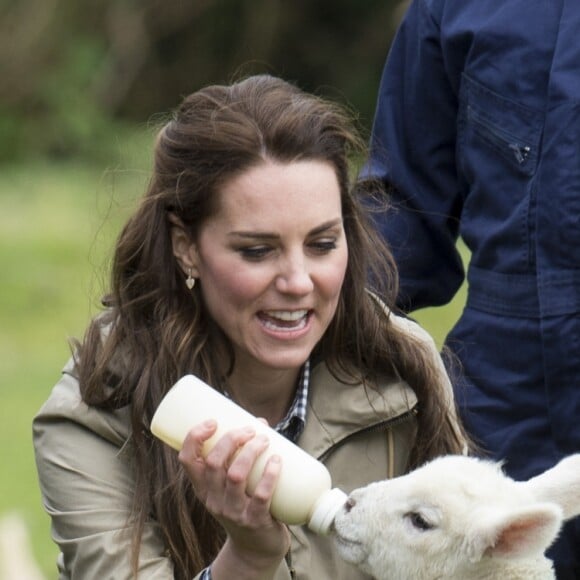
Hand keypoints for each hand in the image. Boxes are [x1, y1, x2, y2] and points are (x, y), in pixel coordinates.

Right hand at [179, 420, 289, 575]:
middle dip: (231, 439)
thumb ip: (240, 454)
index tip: (212, 421)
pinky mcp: (253, 521)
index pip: (187, 460)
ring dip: (251, 452)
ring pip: (236, 476)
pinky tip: (277, 460)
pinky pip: (260, 495)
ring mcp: (232, 511)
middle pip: (214, 463)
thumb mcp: (231, 484)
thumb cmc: (244, 504)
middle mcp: (213, 499)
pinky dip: (269, 475)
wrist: (255, 549)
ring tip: (265, 440)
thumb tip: (260, 422)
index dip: (195, 437)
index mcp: (202, 487)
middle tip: (250, 430)